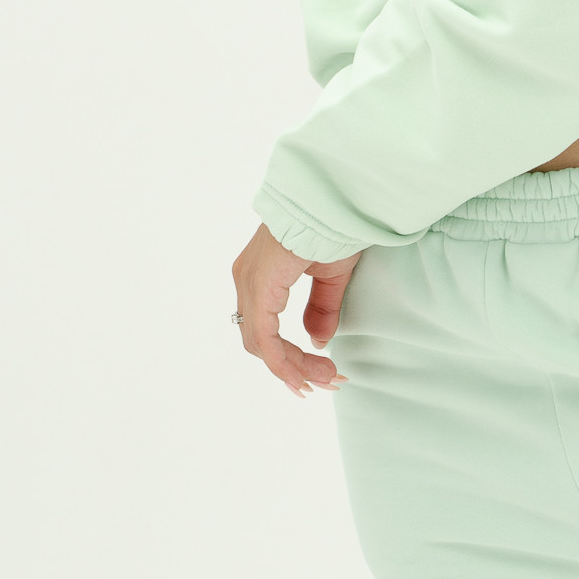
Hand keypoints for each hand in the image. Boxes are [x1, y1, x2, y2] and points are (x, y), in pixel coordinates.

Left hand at [231, 223, 360, 396]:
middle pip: (261, 341)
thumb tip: (317, 342)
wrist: (332, 199)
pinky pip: (265, 338)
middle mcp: (245, 279)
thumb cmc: (332, 226)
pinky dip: (283, 363)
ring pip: (261, 344)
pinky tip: (304, 377)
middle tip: (329, 379)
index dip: (292, 357)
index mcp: (259, 274)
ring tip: (327, 378)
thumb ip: (321, 308)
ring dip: (294, 368)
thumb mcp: (330, 275)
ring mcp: (249, 283)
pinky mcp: (259, 287)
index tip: (323, 372)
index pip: (266, 328)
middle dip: (295, 366)